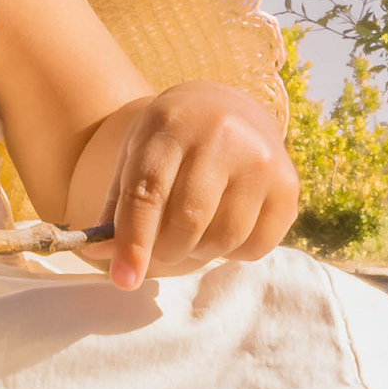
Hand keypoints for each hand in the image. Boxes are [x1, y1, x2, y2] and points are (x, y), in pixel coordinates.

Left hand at [85, 80, 298, 287]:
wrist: (228, 108)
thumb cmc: (171, 141)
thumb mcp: (135, 156)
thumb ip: (117, 207)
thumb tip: (99, 255)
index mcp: (170, 125)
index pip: (147, 193)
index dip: (134, 242)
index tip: (125, 280)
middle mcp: (220, 136)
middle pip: (187, 222)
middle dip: (166, 250)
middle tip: (161, 247)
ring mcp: (259, 160)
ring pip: (222, 239)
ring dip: (199, 252)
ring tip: (193, 232)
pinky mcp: (288, 185)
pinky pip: (256, 247)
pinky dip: (233, 252)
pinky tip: (224, 224)